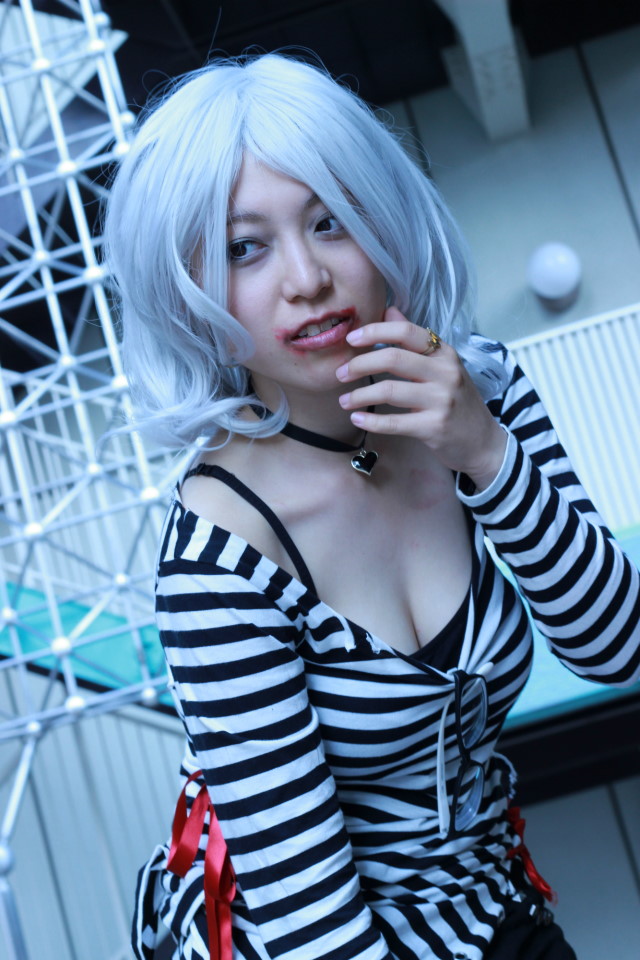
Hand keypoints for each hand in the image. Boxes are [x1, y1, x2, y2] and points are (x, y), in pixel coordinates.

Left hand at [335, 307, 506, 490]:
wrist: (483, 441)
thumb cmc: (457, 401)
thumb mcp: (443, 366)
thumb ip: (415, 340)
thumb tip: (389, 309)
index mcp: (444, 353)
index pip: (406, 331)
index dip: (375, 331)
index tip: (351, 339)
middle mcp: (445, 372)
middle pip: (393, 358)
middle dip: (359, 364)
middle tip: (340, 374)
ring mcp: (441, 400)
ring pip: (389, 390)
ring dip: (359, 395)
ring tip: (345, 401)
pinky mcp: (434, 427)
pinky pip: (394, 422)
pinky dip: (371, 421)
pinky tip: (357, 419)